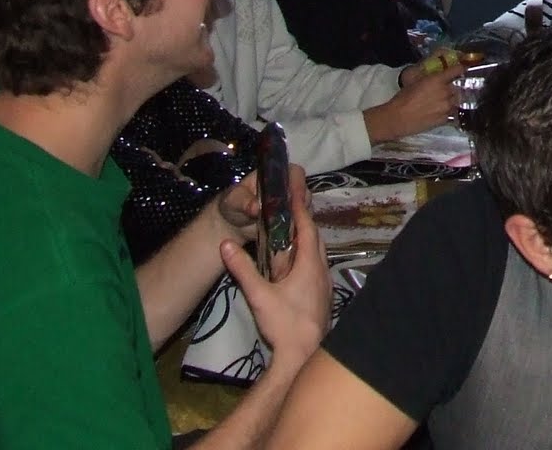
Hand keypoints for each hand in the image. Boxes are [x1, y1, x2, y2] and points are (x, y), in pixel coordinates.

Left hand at [215, 165, 312, 247]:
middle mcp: (288, 187)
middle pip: (305, 192)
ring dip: (300, 219)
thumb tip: (255, 207)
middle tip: (291, 219)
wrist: (232, 223)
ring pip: (306, 209)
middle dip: (301, 206)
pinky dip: (297, 228)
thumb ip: (245, 202)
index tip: (295, 201)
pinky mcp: (292, 220)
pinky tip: (288, 235)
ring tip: (287, 229)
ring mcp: (292, 204)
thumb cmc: (233, 204)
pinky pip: (302, 223)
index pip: (296, 173)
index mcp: (276, 174)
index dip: (298, 185)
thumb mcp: (235, 200)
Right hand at [219, 184, 330, 366]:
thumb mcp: (259, 296)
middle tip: (290, 212)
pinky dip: (307, 260)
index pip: (308, 229)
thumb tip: (226, 245)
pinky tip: (295, 268)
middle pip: (316, 240)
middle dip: (304, 224)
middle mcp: (322, 271)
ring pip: (318, 256)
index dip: (300, 211)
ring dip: (306, 244)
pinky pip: (317, 270)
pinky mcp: (322, 299)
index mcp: (310, 265)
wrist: (303, 356)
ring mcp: (325, 286)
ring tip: (291, 236)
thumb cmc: (284, 324)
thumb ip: (242, 269)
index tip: (294, 195)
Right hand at [368, 62, 465, 141]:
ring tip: (445, 102)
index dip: (460, 69)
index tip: (461, 69)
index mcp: (438, 80)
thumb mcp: (414, 80)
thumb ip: (428, 76)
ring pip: (457, 101)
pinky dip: (449, 112)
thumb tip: (433, 74)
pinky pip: (452, 113)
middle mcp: (446, 92)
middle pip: (458, 87)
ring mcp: (447, 107)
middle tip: (448, 89)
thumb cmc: (403, 98)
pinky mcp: (445, 119)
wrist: (398, 118)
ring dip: (453, 100)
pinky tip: (441, 112)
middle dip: (454, 88)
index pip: (456, 70)